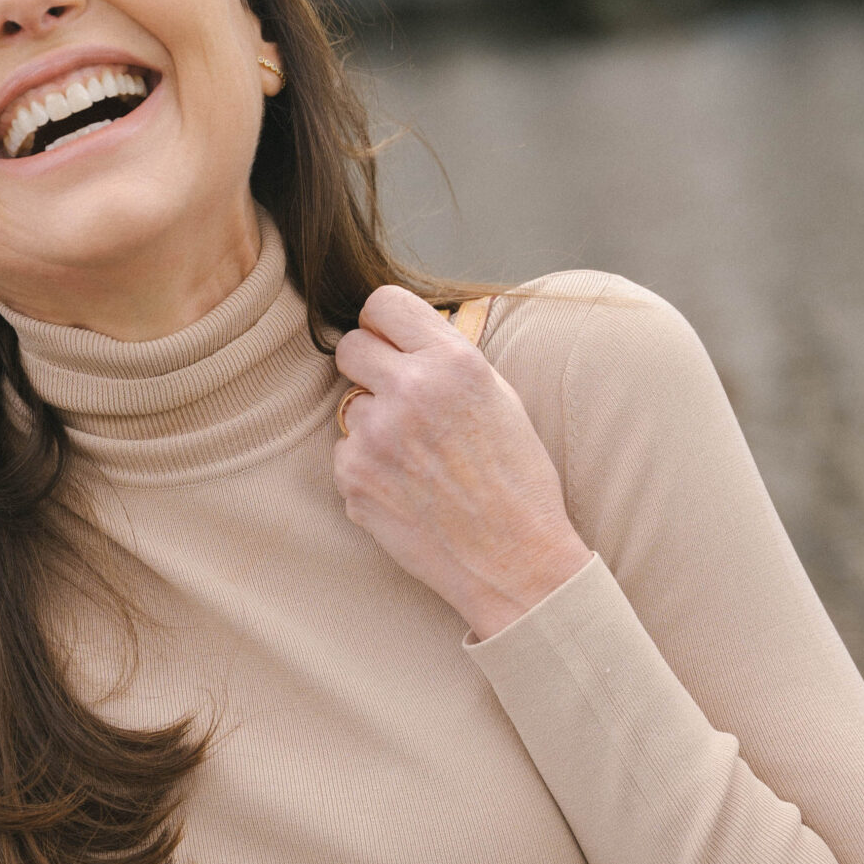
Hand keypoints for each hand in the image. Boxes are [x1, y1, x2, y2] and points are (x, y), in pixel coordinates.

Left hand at [333, 287, 591, 638]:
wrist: (514, 560)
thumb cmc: (516, 478)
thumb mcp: (500, 397)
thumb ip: (447, 358)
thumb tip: (402, 334)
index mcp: (453, 361)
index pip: (382, 304)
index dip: (384, 324)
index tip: (391, 342)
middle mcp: (410, 390)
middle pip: (349, 347)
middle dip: (369, 367)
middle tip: (398, 397)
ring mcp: (376, 436)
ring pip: (350, 406)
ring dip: (374, 425)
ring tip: (420, 459)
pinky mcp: (354, 478)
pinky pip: (347, 453)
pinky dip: (369, 468)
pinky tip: (409, 489)